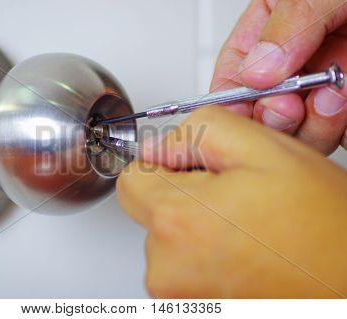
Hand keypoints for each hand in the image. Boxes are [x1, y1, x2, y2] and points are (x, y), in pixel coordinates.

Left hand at [117, 107, 346, 297]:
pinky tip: (241, 257)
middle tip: (233, 203)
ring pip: (165, 242)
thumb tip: (160, 147)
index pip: (132, 179)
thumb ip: (201, 133)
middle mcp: (167, 266)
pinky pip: (179, 270)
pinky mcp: (189, 310)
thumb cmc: (324, 231)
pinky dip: (203, 259)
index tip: (193, 171)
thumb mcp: (267, 151)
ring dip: (196, 232)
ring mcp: (176, 295)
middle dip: (182, 199)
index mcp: (178, 219)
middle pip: (149, 212)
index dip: (164, 167)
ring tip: (245, 234)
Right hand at [211, 0, 346, 154]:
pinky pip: (343, 134)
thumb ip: (288, 23)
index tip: (240, 113)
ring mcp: (329, 87)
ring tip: (335, 95)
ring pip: (302, 131)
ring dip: (314, 125)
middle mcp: (299, 62)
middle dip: (274, 116)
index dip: (230, 99)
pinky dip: (344, 128)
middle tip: (289, 107)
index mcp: (275, 29)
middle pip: (263, 111)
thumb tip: (256, 71)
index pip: (234, 73)